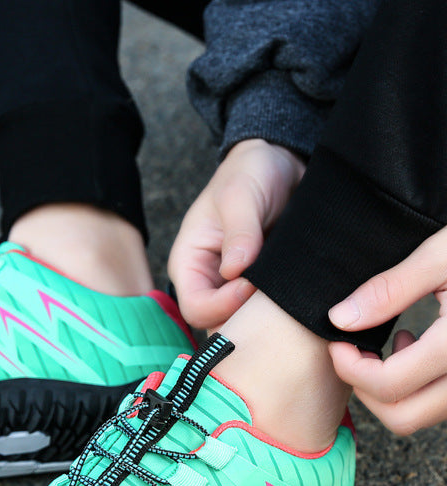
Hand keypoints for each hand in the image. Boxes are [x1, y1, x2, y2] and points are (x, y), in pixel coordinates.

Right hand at [168, 139, 304, 329]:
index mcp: (189, 263)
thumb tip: (234, 270)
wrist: (280, 161)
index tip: (253, 284)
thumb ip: (239, 232)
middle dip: (246, 319)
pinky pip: (265, 313)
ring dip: (265, 317)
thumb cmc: (250, 171)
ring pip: (243, 323)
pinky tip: (296, 296)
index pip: (196, 308)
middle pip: (218, 324)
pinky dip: (280, 310)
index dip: (224, 305)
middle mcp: (207, 282)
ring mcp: (233, 287)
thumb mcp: (240, 194)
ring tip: (288, 296)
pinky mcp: (259, 287)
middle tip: (276, 297)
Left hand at [328, 226, 446, 434]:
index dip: (349, 367)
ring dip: (391, 390)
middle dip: (366, 389)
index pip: (388, 384)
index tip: (339, 339)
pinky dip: (416, 387)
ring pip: (421, 416)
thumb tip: (340, 320)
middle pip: (402, 416)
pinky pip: (441, 404)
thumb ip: (391, 288)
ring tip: (391, 343)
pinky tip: (416, 345)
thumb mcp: (445, 253)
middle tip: (355, 350)